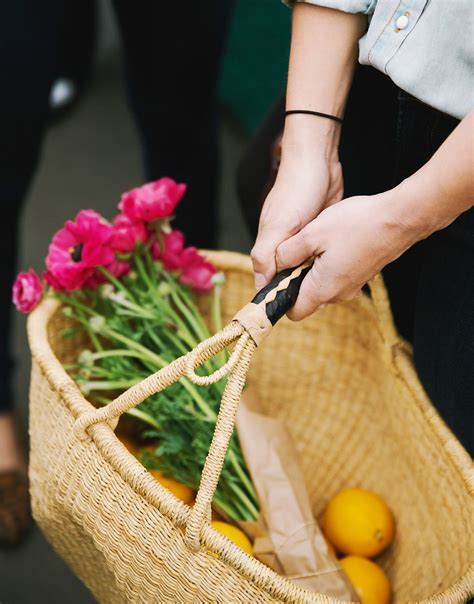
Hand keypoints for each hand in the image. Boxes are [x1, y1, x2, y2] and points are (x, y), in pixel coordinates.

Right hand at [251, 118, 342, 288]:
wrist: (318, 161)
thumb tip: (261, 284)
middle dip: (302, 289)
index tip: (295, 307)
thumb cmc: (296, 191)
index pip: (269, 280)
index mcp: (269, 246)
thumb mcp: (280, 225)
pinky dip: (326, 264)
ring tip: (335, 291)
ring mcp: (302, 239)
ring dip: (316, 278)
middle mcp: (283, 245)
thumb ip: (267, 253)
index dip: (279, 295)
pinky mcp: (319, 234)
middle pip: (289, 277)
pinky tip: (340, 270)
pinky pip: (320, 255)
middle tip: (323, 300)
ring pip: (306, 268)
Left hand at [274, 191, 419, 319]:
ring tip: (317, 244)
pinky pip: (337, 276)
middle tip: (298, 252)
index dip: (282, 298)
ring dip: (313, 270)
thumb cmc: (357, 224)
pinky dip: (329, 264)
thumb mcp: (311, 233)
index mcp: (323, 289)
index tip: (278, 278)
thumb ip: (288, 253)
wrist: (400, 219)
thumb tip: (277, 263)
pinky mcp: (361, 275)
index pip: (294, 312)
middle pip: (307, 299)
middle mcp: (338, 294)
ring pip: (322, 286)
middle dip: (297, 280)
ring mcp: (352, 286)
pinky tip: (333, 242)